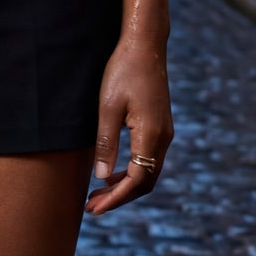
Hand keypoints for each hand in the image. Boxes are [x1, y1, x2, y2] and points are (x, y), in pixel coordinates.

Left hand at [86, 37, 172, 215]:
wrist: (145, 46)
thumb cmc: (123, 71)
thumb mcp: (107, 107)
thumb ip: (106, 143)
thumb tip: (102, 177)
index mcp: (151, 135)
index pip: (136, 180)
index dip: (115, 198)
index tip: (94, 208)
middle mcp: (163, 137)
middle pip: (145, 182)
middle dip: (119, 198)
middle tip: (91, 207)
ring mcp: (164, 132)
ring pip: (148, 172)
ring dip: (124, 187)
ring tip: (97, 195)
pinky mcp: (160, 126)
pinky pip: (148, 159)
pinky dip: (131, 172)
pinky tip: (111, 173)